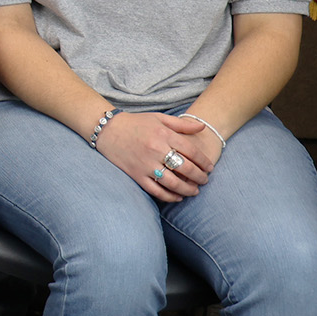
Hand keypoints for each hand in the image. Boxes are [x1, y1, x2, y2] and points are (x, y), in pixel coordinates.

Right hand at [95, 111, 214, 201]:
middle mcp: (156, 150)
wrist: (106, 129)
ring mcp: (145, 164)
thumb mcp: (158, 118)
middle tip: (205, 180)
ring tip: (194, 191)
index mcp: (163, 135)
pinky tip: (177, 197)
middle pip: (186, 169)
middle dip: (200, 177)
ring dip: (188, 190)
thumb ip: (181, 124)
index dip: (204, 162)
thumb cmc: (135, 123)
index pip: (192, 151)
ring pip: (173, 183)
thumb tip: (203, 127)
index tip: (210, 168)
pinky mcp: (136, 174)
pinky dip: (170, 197)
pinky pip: (156, 190)